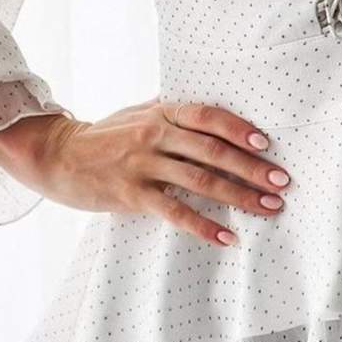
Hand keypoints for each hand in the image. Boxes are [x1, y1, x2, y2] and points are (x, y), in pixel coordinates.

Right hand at [27, 97, 290, 246]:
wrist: (59, 155)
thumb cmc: (108, 133)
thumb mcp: (141, 111)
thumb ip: (175, 110)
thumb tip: (216, 105)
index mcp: (163, 112)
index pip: (208, 116)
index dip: (238, 128)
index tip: (266, 144)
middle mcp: (156, 135)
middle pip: (212, 150)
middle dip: (251, 167)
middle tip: (282, 181)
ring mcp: (143, 165)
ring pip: (200, 181)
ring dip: (239, 195)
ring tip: (268, 207)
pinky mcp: (132, 194)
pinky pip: (174, 211)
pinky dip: (203, 225)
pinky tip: (227, 236)